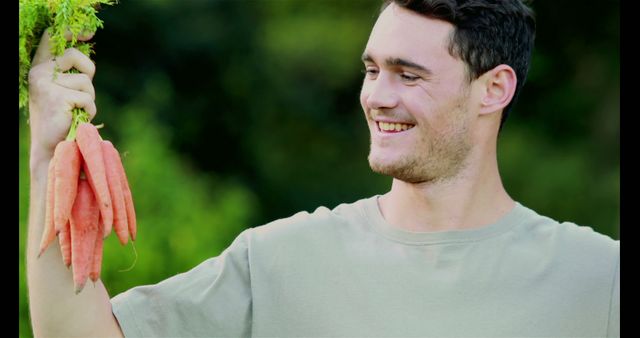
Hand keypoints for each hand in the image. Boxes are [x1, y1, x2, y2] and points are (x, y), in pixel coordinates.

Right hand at [28, 29, 96, 169]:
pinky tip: (77, 119)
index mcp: (40, 67)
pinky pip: (88, 98)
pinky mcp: (57, 97)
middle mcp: (39, 72)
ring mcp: (46, 84)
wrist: (51, 147)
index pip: (52, 38)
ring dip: (89, 99)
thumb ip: (70, 74)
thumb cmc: (61, 119)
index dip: (71, 31)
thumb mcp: (63, 91)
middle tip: (83, 95)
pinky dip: (89, 111)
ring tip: (75, 111)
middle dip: (88, 73)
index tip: (89, 32)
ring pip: (86, 81)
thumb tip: (88, 61)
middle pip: (76, 56)